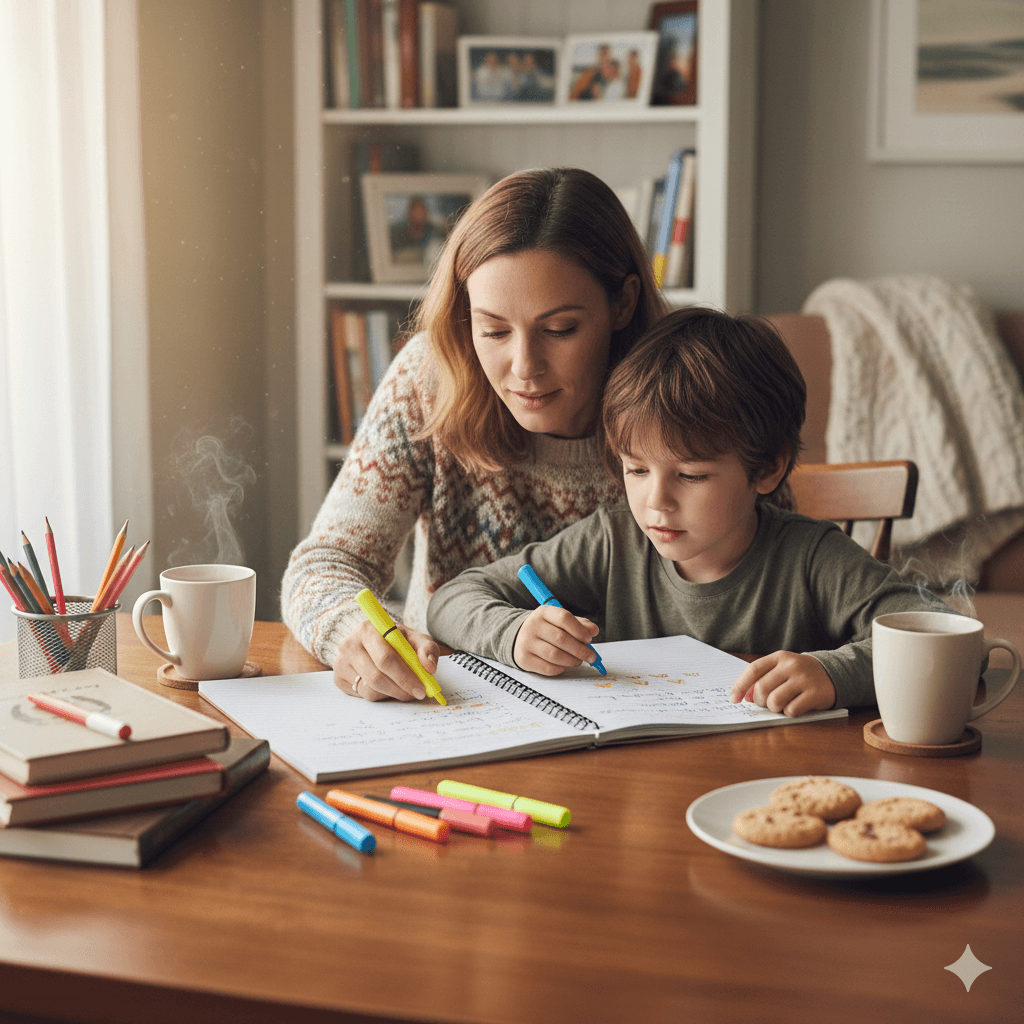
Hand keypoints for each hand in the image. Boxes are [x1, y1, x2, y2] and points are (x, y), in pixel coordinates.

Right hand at [334, 619, 451, 701]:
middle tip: (417, 694)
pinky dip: (379, 695)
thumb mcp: (413, 638)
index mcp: (368, 630)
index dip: (405, 677)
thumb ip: (427, 649)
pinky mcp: (338, 678)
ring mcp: (341, 662)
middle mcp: (349, 645)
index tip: (421, 689)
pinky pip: (362, 695)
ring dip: (391, 694)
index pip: (386, 659)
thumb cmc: (395, 640)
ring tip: (403, 689)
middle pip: (376, 677)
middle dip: (401, 689)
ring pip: (369, 690)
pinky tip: (387, 686)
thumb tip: (429, 667)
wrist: (370, 640)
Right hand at [513, 605, 599, 675]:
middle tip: (591, 656)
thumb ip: (579, 624)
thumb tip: (593, 631)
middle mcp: (533, 626)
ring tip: (578, 661)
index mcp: (544, 612)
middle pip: (561, 639)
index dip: (580, 630)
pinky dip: (560, 669)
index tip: (589, 639)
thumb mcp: (559, 621)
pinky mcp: (524, 659)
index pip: (564, 618)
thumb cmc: (545, 629)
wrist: (518, 636)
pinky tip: (564, 665)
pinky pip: (547, 668)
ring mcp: (526, 643)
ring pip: (555, 655)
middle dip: (580, 650)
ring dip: (572, 661)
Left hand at [728, 651, 835, 716]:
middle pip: (762, 688)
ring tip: (781, 705)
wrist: (833, 673)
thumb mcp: (782, 669)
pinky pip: (791, 710)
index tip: (734, 699)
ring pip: (775, 701)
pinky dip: (789, 713)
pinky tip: (795, 707)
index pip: (753, 670)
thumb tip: (745, 696)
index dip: (740, 686)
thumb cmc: (800, 674)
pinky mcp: (815, 694)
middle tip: (766, 703)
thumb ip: (763, 678)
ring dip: (774, 708)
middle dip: (759, 701)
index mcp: (779, 657)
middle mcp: (791, 665)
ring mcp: (804, 679)